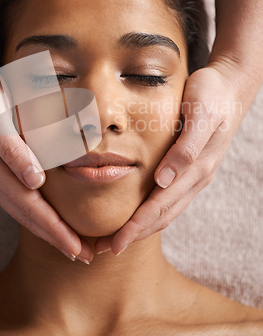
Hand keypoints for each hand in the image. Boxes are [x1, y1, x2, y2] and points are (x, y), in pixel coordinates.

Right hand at [0, 59, 92, 262]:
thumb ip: (12, 148)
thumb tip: (35, 182)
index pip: (30, 207)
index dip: (55, 230)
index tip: (77, 248)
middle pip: (26, 216)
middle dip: (55, 238)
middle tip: (83, 256)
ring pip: (21, 211)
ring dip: (46, 230)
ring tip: (69, 245)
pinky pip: (15, 199)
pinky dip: (34, 214)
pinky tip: (45, 218)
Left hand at [95, 60, 258, 254]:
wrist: (230, 86)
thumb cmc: (212, 95)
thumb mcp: (200, 115)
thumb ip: (185, 149)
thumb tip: (164, 181)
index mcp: (196, 169)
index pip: (159, 207)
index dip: (136, 228)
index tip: (114, 245)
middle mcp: (195, 178)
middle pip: (161, 216)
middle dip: (133, 235)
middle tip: (105, 249)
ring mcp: (194, 176)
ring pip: (165, 211)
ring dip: (141, 228)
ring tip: (116, 239)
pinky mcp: (190, 169)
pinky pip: (169, 198)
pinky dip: (151, 213)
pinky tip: (138, 214)